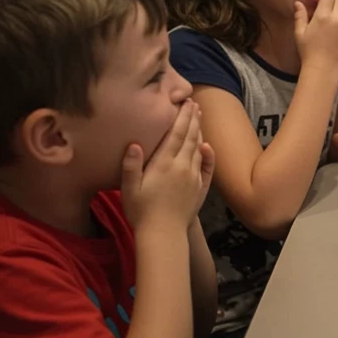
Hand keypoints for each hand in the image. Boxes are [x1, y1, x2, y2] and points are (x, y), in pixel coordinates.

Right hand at [121, 100, 215, 231]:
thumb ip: (131, 166)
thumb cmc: (141, 212)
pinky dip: (208, 155)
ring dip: (199, 132)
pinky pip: (207, 167)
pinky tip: (208, 146)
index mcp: (164, 164)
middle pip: (190, 137)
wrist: (163, 234)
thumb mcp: (128, 189)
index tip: (186, 103)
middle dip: (193, 119)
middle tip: (195, 104)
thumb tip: (134, 143)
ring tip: (199, 118)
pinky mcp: (200, 189)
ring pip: (198, 149)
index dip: (181, 117)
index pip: (176, 134)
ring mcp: (193, 177)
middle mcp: (182, 167)